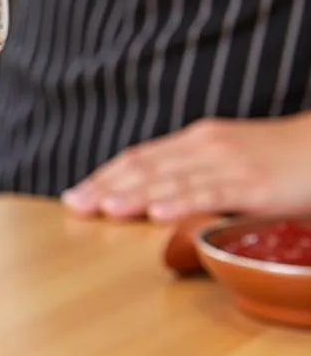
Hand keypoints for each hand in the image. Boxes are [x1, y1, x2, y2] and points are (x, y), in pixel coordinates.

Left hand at [60, 114, 310, 222]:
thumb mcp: (229, 162)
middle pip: (145, 168)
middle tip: (74, 206)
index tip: (74, 196)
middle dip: (106, 188)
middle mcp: (206, 148)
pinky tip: (157, 214)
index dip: (104, 177)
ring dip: (133, 196)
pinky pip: (212, 194)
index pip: (140, 159)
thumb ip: (192, 175)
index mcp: (197, 142)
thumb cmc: (281, 160)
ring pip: (171, 181)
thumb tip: (152, 198)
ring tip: (103, 209)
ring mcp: (229, 165)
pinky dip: (181, 203)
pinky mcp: (253, 186)